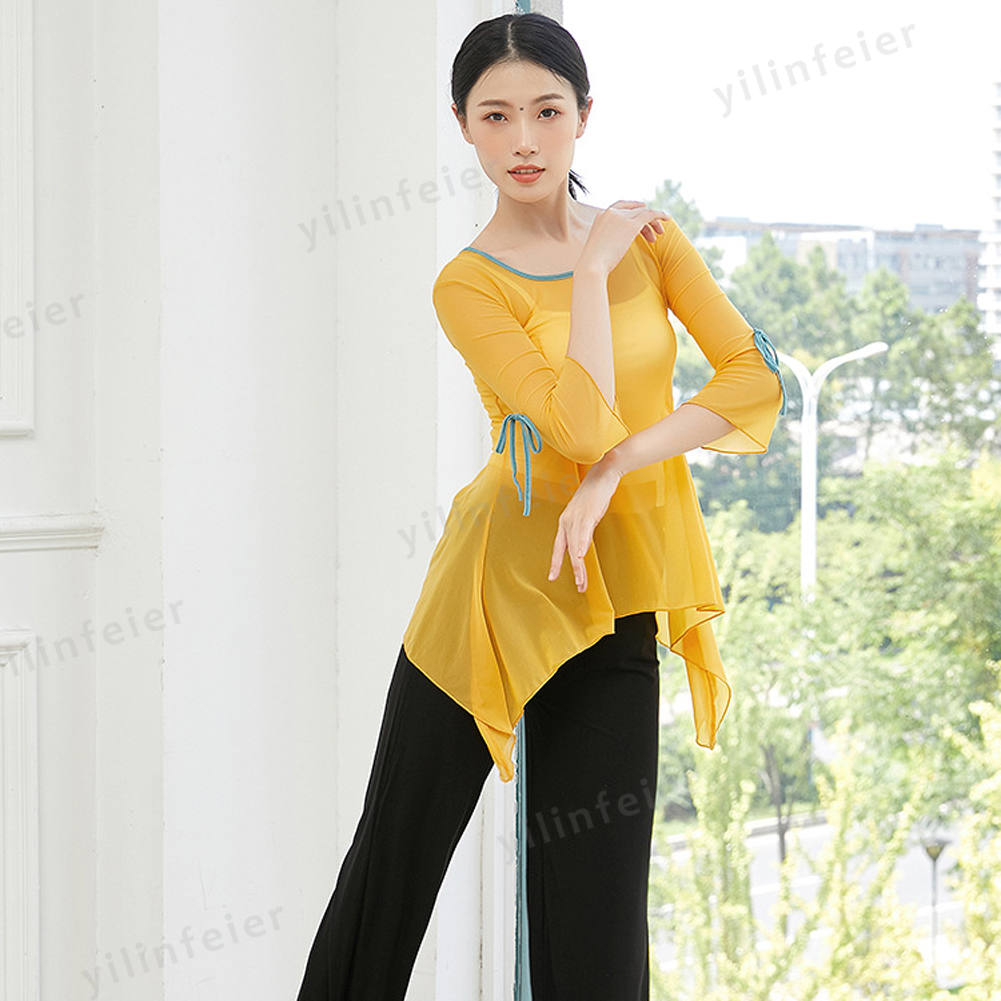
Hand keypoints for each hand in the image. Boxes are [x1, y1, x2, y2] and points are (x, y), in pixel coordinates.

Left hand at [547, 459, 623, 592]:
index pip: (558, 547)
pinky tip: (581, 556)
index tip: (552, 577)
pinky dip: (581, 545)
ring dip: (578, 565)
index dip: (556, 562)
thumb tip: (582, 547)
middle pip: (566, 550)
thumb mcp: (586, 516)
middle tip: (578, 586)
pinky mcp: (587, 514)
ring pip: (575, 546)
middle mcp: (567, 521)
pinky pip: (583, 533)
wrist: (602, 475)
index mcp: (565, 522)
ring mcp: (576, 517)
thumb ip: (582, 531)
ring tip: (582, 580)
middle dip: (571, 570)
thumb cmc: (594, 494)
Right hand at [579, 201, 671, 275]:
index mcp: (600, 215)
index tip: (642, 211)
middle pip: (633, 210)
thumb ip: (606, 240)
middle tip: (655, 231)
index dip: (633, 207)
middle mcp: (610, 212)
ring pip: (642, 212)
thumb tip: (612, 247)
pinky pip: (649, 215)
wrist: (591, 265)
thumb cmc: (592, 263)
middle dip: (645, 219)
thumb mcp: (597, 246)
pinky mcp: (631, 225)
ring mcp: (621, 217)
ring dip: (653, 222)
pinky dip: (659, 214)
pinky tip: (667, 218)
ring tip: (660, 234)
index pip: (619, 206)